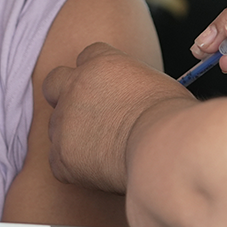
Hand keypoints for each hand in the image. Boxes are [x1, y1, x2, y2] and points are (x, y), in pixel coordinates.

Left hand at [43, 43, 194, 193]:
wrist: (161, 148)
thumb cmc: (172, 117)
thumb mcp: (157, 85)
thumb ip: (134, 85)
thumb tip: (135, 98)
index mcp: (102, 62)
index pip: (87, 56)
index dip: (95, 73)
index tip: (107, 88)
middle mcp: (75, 86)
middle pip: (54, 82)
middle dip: (63, 95)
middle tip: (86, 114)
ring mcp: (64, 120)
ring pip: (56, 125)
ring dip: (72, 135)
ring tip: (103, 150)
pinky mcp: (60, 155)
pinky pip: (59, 160)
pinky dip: (75, 167)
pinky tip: (100, 170)